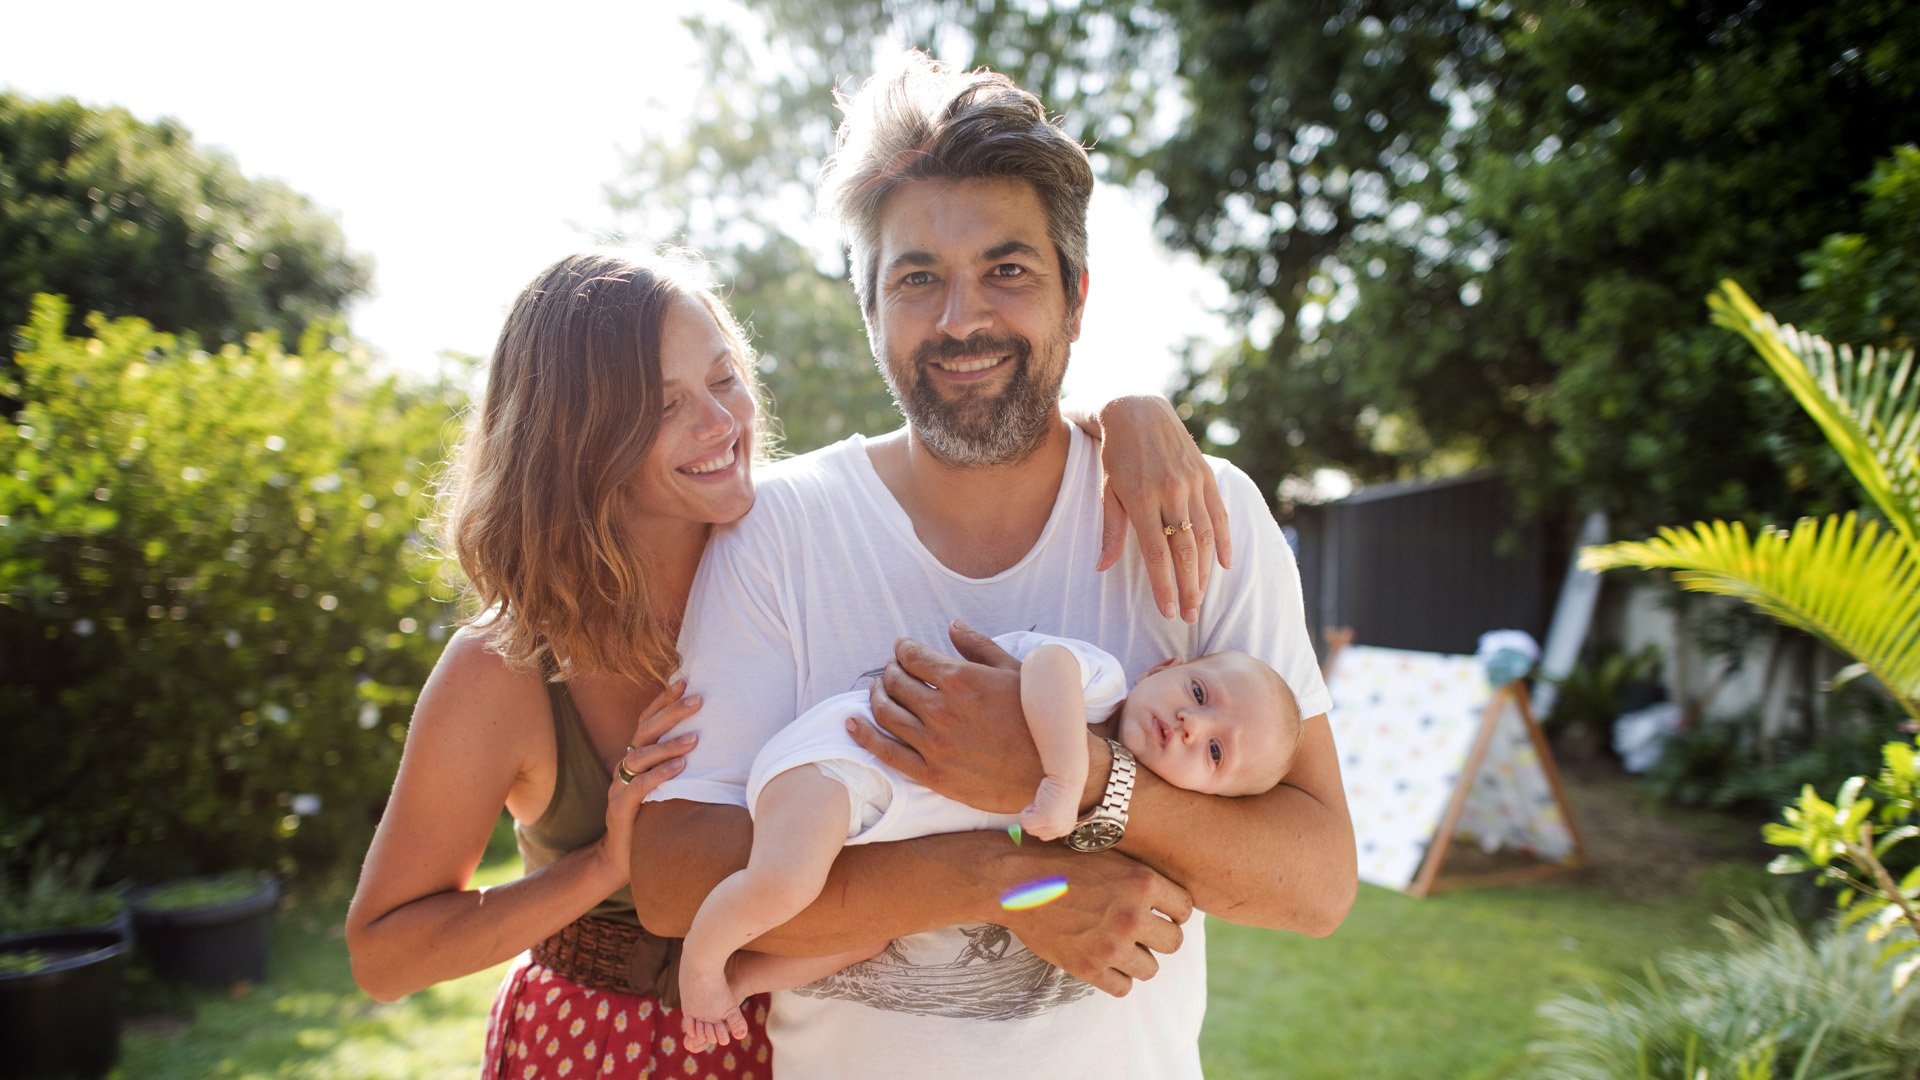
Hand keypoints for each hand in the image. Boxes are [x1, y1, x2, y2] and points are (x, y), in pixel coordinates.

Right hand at [594, 680, 700, 884]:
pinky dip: (659, 775)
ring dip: (668, 745)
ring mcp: (619, 786)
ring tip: (695, 739)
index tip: (684, 680)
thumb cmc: (652, 818)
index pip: (646, 720)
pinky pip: (638, 787)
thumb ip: (682, 764)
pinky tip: (681, 768)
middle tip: (699, 699)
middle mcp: (625, 766)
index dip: (662, 700)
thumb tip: (719, 743)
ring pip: (639, 756)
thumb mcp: (669, 786)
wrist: (622, 858)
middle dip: (671, 712)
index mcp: (636, 756)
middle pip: (645, 731)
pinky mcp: (620, 808)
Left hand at [850, 621, 1039, 812]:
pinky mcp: (932, 774)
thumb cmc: (1038, 719)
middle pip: (896, 682)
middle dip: (890, 670)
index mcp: (962, 680)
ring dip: (876, 695)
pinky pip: (885, 751)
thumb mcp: (1015, 672)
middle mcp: (942, 710)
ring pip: (886, 712)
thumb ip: (978, 646)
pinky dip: (863, 734)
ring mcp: (934, 744)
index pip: (913, 656)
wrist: (1052, 772)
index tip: (902, 648)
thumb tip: (952, 625)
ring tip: (878, 690)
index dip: (903, 649)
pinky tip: (852, 723)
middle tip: (892, 669)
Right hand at [995, 845, 1191, 996]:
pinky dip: (1117, 978)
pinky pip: (1123, 988)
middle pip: (1174, 943)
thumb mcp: (1108, 855)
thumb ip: (1140, 875)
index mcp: (1142, 881)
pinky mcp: (1088, 967)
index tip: (1159, 911)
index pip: (1185, 909)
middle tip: (1140, 930)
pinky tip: (1103, 960)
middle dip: (1159, 937)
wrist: (1014, 880)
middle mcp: (1132, 915)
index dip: (1173, 911)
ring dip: (1138, 959)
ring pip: (1151, 969)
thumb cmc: (1061, 861)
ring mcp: (1111, 945)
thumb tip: (1169, 895)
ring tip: (1119, 945)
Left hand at [1092, 395, 1231, 623]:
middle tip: (1189, 616)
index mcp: (1142, 499)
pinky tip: (1226, 565)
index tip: (1168, 611)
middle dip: (1189, 588)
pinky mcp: (1206, 475)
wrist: (1138, 411)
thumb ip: (1111, 530)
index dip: (1164, 586)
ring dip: (1206, 572)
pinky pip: (1221, 514)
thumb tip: (1102, 567)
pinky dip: (1225, 541)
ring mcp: (1192, 483)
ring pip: (1206, 537)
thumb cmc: (1116, 455)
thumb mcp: (1107, 490)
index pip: (1157, 554)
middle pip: (1186, 551)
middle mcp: (1171, 493)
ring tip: (1202, 599)